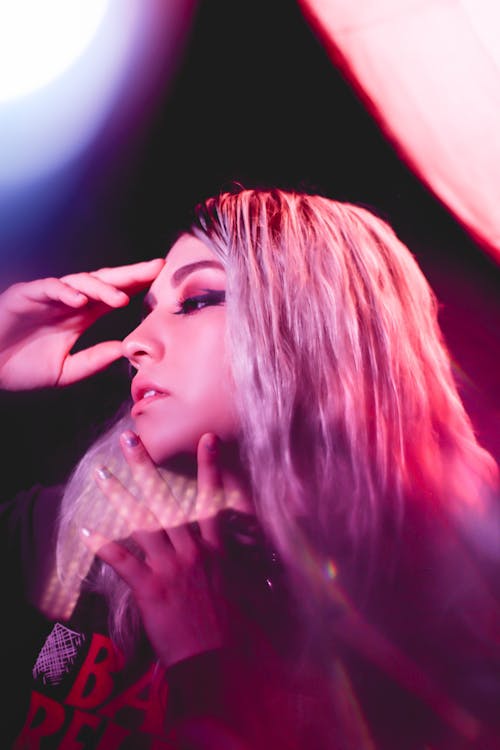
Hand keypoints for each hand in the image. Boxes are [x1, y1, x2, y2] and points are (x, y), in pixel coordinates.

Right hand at [0, 258, 163, 389]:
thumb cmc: (19, 368)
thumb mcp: (65, 371)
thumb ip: (93, 361)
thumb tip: (123, 351)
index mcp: (79, 316)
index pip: (113, 296)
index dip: (136, 288)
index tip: (161, 283)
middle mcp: (67, 302)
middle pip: (103, 281)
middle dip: (130, 274)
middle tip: (156, 268)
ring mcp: (46, 296)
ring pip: (79, 282)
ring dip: (101, 288)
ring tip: (120, 298)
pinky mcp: (23, 295)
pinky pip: (47, 287)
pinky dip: (64, 292)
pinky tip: (80, 299)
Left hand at [82, 432, 249, 667]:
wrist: (220, 660)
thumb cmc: (234, 628)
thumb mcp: (243, 587)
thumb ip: (239, 563)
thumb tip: (257, 551)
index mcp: (215, 548)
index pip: (211, 499)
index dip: (209, 467)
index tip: (206, 438)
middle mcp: (192, 550)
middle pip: (165, 501)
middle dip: (146, 467)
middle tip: (130, 440)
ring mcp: (169, 567)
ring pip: (140, 523)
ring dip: (118, 496)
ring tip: (101, 474)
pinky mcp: (150, 589)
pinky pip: (123, 563)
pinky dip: (104, 547)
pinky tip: (87, 533)